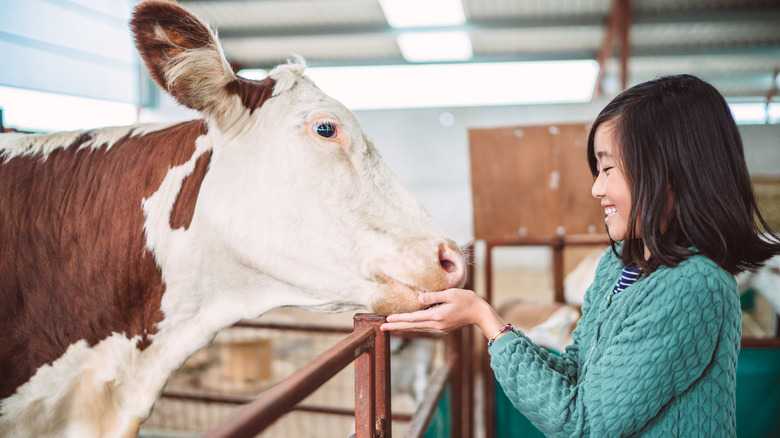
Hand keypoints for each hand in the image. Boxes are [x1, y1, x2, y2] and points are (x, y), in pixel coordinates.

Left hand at [380, 289, 505, 337]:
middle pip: (412, 326)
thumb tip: (418, 299)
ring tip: (391, 327)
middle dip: (396, 327)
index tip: (386, 320)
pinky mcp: (442, 328)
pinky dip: (414, 326)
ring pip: (417, 328)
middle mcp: (436, 325)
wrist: (480, 313)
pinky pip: (424, 327)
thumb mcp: (450, 294)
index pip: (413, 318)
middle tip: (381, 328)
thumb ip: (433, 296)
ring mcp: (439, 328)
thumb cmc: (467, 300)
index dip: (399, 319)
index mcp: (437, 316)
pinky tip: (408, 325)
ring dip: (403, 327)